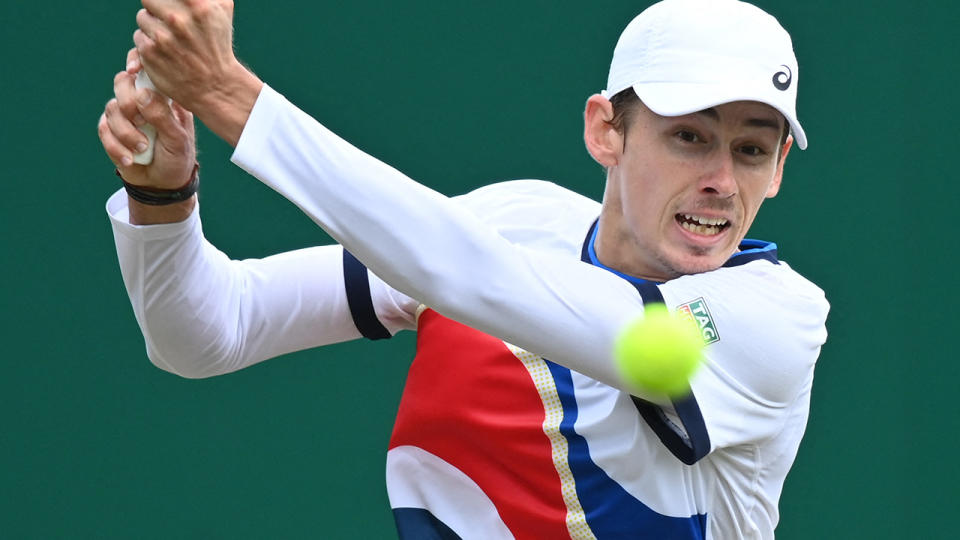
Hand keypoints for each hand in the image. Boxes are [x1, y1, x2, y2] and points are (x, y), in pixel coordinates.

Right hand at [98, 48, 195, 189]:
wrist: (164, 184)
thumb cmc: (178, 157)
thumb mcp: (179, 139)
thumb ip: (163, 117)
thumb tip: (142, 94)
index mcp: (163, 94)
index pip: (146, 67)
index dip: (136, 61)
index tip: (134, 71)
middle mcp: (142, 99)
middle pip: (121, 82)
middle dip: (128, 102)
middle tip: (142, 122)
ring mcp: (125, 114)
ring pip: (111, 108)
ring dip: (125, 131)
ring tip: (142, 148)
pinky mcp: (111, 131)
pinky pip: (103, 130)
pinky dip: (115, 146)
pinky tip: (129, 160)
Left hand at [133, 0, 261, 144]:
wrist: (215, 84)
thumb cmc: (218, 43)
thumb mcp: (222, 10)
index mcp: (197, 5)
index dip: (167, 1)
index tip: (167, 6)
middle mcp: (177, 19)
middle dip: (157, 8)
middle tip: (168, 20)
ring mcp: (161, 36)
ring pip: (142, 17)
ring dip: (152, 26)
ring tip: (169, 38)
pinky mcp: (149, 52)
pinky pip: (139, 37)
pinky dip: (148, 43)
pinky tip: (165, 52)